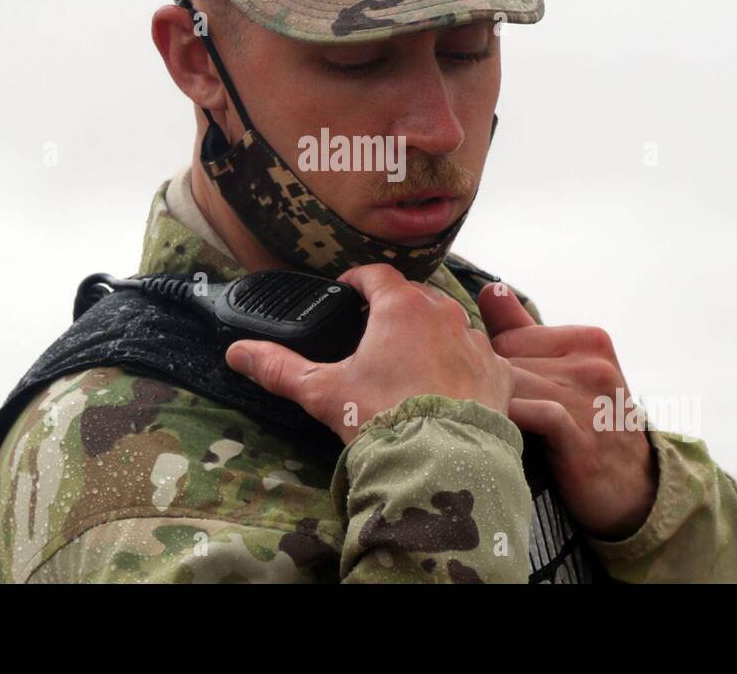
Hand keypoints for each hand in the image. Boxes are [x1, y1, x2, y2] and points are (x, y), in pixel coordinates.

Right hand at [225, 263, 514, 444]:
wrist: (445, 462)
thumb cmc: (384, 419)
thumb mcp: (323, 392)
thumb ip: (279, 368)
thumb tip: (238, 352)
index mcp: (400, 307)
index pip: (376, 274)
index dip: (358, 279)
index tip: (348, 290)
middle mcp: (443, 313)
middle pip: (415, 295)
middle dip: (395, 306)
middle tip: (375, 330)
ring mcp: (475, 341)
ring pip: (450, 323)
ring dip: (432, 332)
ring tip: (412, 360)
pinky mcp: (498, 372)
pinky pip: (479, 356)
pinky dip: (463, 363)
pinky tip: (449, 385)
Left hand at [477, 284, 658, 540]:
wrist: (635, 488)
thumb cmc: (587, 424)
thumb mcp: (561, 371)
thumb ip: (522, 330)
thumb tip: (490, 288)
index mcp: (587, 339)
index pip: (510, 337)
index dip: (489, 366)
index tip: (476, 388)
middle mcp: (592, 363)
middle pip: (508, 362)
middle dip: (484, 387)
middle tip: (464, 409)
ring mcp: (590, 399)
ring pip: (514, 386)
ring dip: (489, 406)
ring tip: (468, 423)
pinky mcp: (585, 437)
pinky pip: (535, 415)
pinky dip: (510, 421)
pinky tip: (492, 433)